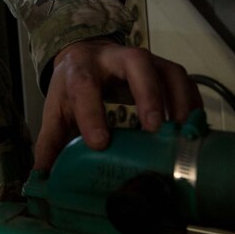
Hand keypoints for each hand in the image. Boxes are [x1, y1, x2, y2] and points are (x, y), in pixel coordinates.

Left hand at [33, 38, 200, 169]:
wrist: (87, 54)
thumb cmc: (72, 87)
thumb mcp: (56, 110)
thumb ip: (50, 143)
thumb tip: (42, 179)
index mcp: (81, 70)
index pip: (85, 86)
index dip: (92, 114)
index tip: (100, 143)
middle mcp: (114, 59)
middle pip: (136, 63)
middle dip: (147, 94)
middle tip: (154, 127)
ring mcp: (145, 61)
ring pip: (167, 70)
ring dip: (178, 101)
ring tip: (180, 134)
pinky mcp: (164, 69)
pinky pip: (185, 82)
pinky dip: (192, 104)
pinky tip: (192, 129)